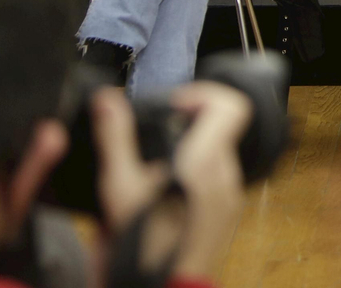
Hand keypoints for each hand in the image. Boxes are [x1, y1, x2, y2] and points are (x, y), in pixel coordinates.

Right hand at [92, 82, 251, 280]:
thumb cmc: (140, 245)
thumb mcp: (119, 186)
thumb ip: (116, 138)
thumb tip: (108, 100)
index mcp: (206, 163)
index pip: (232, 105)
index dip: (204, 94)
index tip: (175, 105)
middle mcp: (228, 176)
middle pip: (222, 129)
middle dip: (190, 125)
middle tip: (157, 134)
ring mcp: (232, 197)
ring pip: (220, 155)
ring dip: (192, 151)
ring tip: (156, 168)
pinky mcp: (229, 214)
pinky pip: (219, 180)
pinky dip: (197, 175)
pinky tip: (166, 191)